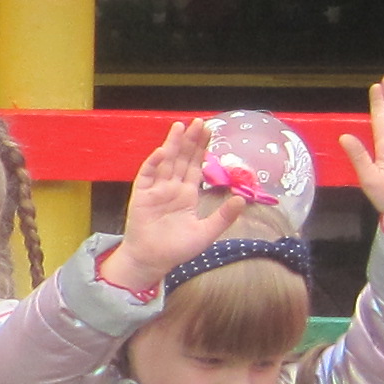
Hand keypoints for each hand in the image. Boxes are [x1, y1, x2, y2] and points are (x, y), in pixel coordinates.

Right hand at [97, 118, 248, 291]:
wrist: (152, 261)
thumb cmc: (177, 249)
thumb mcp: (206, 233)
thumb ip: (223, 216)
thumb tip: (242, 199)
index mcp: (187, 194)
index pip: (196, 166)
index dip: (202, 149)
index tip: (210, 131)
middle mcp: (171, 188)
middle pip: (182, 159)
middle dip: (190, 140)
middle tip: (199, 121)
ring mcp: (155, 190)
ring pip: (166, 162)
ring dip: (172, 145)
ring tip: (180, 126)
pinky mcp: (141, 196)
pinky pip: (146, 176)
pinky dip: (153, 164)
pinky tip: (161, 152)